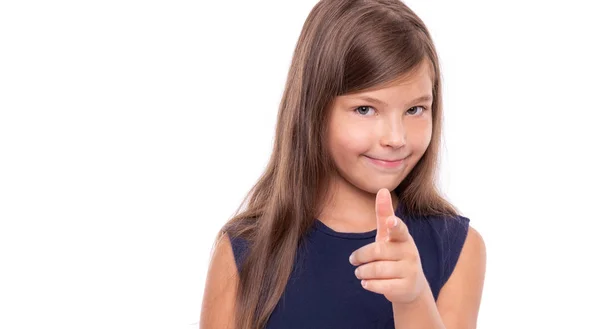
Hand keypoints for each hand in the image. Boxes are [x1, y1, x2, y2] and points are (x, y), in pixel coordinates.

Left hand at [348, 188, 426, 303]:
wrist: (411, 285)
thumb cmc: (395, 254)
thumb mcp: (389, 235)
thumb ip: (384, 214)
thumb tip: (383, 189)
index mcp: (404, 238)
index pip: (399, 230)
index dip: (394, 225)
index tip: (390, 221)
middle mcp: (410, 253)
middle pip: (377, 251)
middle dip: (361, 257)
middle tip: (354, 261)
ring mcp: (410, 271)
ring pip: (377, 270)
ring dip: (362, 272)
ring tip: (359, 273)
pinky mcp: (406, 287)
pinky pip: (381, 286)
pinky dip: (369, 284)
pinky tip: (366, 283)